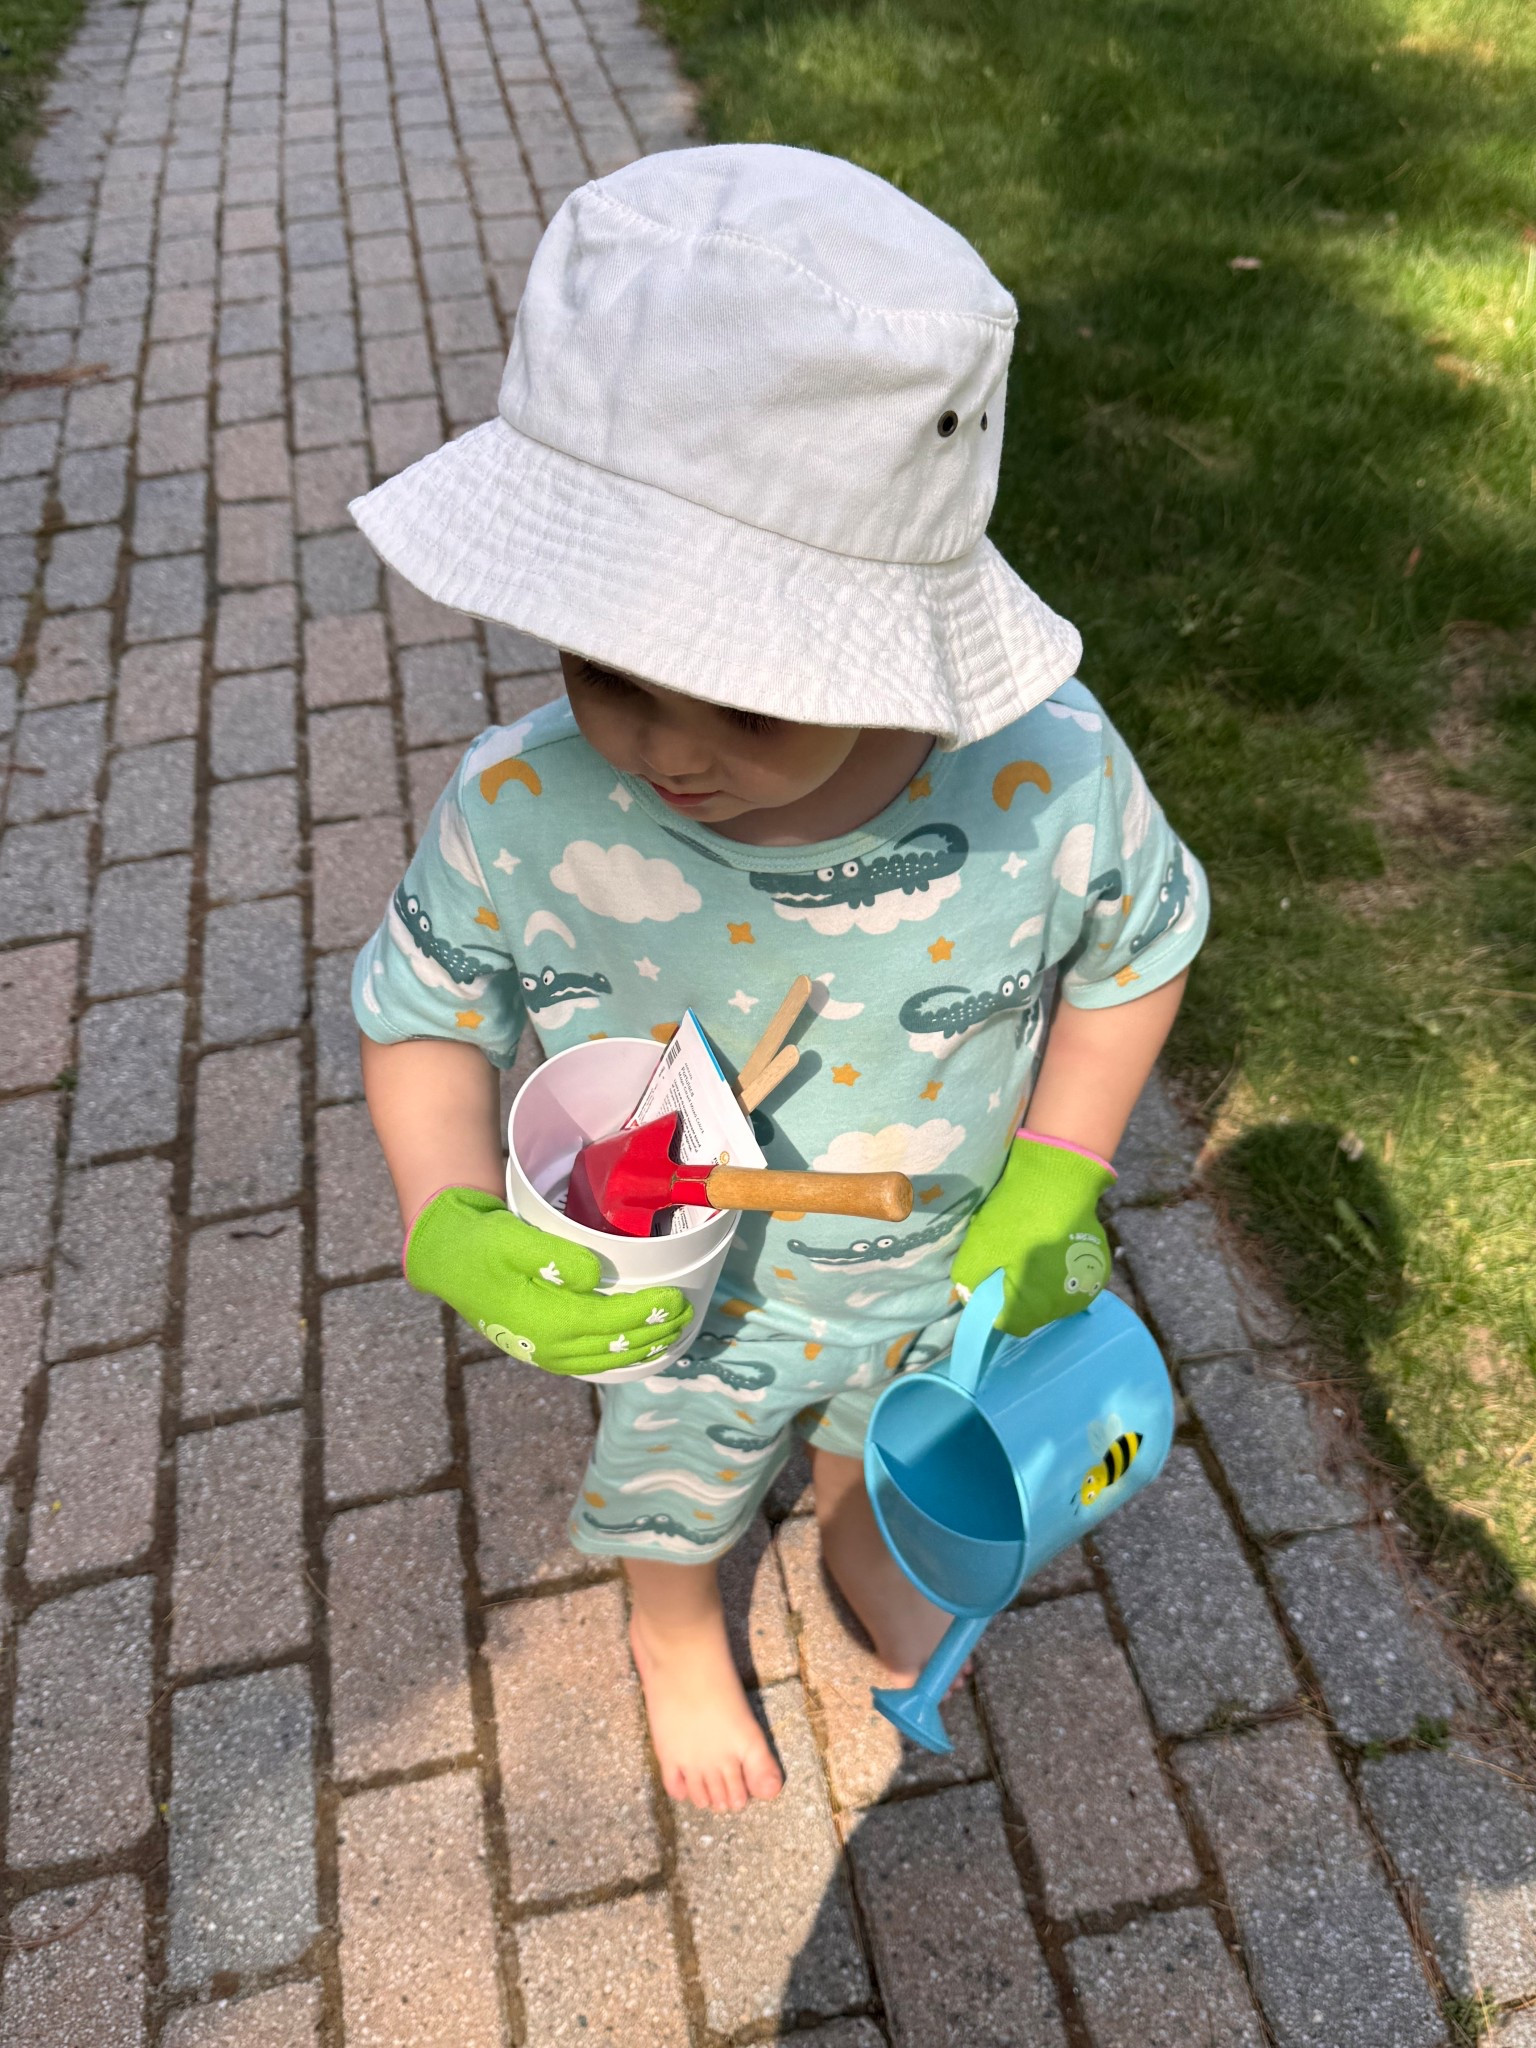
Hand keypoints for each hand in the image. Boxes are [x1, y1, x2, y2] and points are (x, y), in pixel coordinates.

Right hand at [405, 1188, 692, 1374]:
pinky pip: (590, 1361)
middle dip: (654, 1333)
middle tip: (687, 1313)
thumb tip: (592, 1275)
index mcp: (545, 1321)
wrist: (447, 1257)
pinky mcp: (541, 1348)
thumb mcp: (512, 1238)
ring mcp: (544, 1352)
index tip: (675, 1298)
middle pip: (616, 1346)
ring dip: (642, 1349)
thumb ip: (552, 1256)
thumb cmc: (481, 1243)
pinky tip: (636, 1348)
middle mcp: (548, 1346)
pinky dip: (618, 1356)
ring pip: (605, 1360)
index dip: (646, 1312)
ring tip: (672, 1334)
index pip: (611, 1322)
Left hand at [951, 1133, 1114, 1338]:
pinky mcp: (1097, 1269)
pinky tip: (1050, 1251)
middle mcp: (1064, 1306)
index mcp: (1034, 1306)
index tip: (990, 1286)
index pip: (1009, 1324)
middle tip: (1008, 1265)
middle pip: (1033, 1314)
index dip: (995, 1309)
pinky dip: (1058, 1274)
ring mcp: (1086, 1288)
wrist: (1060, 1180)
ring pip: (1053, 1300)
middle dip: (1018, 1297)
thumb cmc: (1017, 1217)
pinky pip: (1071, 1283)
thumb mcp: (979, 1246)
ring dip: (1040, 1287)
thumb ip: (968, 1280)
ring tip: (1030, 1256)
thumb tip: (969, 1296)